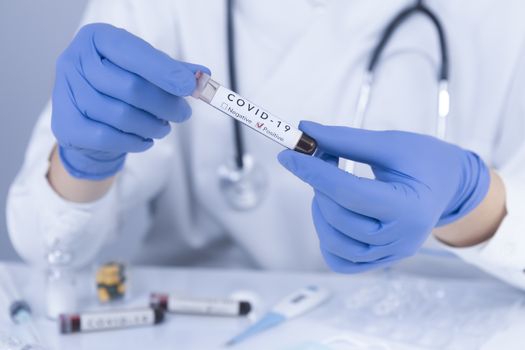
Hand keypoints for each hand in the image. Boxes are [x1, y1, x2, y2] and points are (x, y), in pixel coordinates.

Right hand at [52, 23, 208, 179]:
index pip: (133, 53)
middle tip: (182, 114)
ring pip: (120, 116)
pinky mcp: (66, 124)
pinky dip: (134, 141)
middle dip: (164, 104)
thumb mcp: (144, 70)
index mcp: (97, 38)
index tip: (189, 87)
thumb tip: (202, 76)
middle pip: (129, 87)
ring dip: (151, 126)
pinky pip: (108, 137)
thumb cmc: (118, 86)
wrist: (87, 117)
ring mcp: (65, 93)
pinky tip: (145, 139)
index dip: (164, 71)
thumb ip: (172, 70)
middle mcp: (74, 60)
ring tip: (164, 127)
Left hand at [278, 121, 489, 272]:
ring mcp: (390, 254)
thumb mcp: (391, 143)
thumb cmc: (425, 160)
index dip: (314, 172)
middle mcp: (401, 238)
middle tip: (318, 157)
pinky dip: (327, 238)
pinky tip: (333, 212)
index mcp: (410, 207)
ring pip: (334, 242)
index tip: (288, 155)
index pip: (349, 192)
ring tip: (329, 184)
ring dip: (320, 209)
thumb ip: (346, 139)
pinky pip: (340, 260)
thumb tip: (306, 130)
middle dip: (318, 184)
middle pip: (339, 216)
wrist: (449, 185)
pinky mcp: (380, 260)